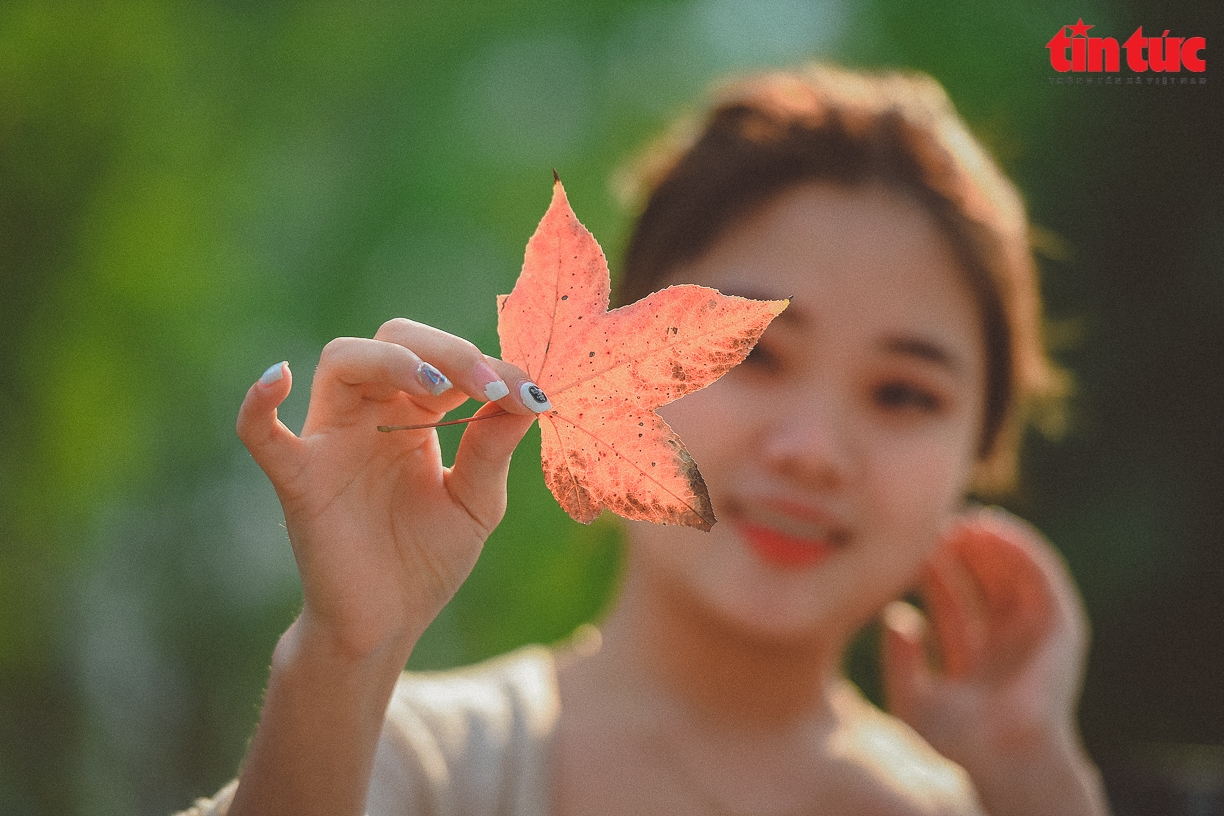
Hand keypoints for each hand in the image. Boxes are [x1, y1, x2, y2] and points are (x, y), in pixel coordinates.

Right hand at [236, 318, 539, 661]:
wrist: (386, 626)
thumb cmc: (425, 561)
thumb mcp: (477, 502)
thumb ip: (494, 448)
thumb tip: (528, 393)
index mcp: (414, 415)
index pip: (443, 360)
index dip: (487, 367)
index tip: (530, 393)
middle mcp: (370, 415)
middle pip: (393, 341)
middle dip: (445, 351)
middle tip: (488, 384)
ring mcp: (331, 442)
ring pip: (342, 363)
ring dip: (391, 361)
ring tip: (436, 385)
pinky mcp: (299, 481)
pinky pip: (262, 434)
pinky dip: (258, 404)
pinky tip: (275, 378)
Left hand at [880, 507, 1108, 815]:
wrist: (1004, 756)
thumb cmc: (957, 740)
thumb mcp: (911, 697)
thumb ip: (898, 659)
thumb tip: (894, 618)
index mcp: (973, 657)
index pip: (951, 600)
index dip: (934, 570)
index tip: (911, 543)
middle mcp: (1005, 643)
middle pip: (982, 581)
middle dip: (962, 550)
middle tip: (938, 520)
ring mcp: (1034, 635)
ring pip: (1013, 574)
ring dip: (994, 543)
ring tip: (967, 519)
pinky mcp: (1060, 628)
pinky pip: (1045, 578)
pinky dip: (1025, 549)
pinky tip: (999, 530)